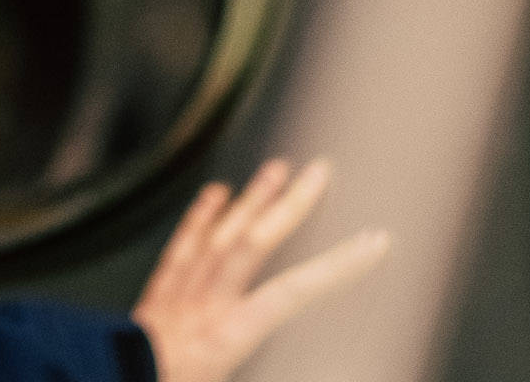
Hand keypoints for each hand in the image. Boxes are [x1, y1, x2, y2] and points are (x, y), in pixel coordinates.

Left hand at [132, 159, 388, 381]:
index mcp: (226, 340)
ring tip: (277, 168)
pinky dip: (199, 218)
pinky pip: (180, 249)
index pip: (293, 293)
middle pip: (252, 244)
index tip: (374, 243)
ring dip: (250, 200)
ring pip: (217, 237)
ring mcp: (177, 299)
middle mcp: (204, 308)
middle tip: (320, 171)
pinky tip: (216, 194)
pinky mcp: (155, 299)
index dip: (337, 267)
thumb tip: (305, 369)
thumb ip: (267, 372)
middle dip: (290, 206)